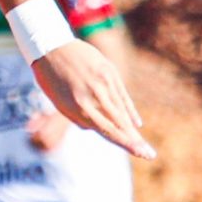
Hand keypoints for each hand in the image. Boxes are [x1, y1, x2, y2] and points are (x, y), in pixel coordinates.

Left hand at [32, 41, 152, 159]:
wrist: (52, 47)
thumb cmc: (52, 79)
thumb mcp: (61, 103)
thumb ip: (81, 119)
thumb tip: (102, 130)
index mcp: (80, 107)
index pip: (108, 130)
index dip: (125, 143)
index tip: (139, 153)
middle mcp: (95, 96)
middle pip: (120, 123)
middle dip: (135, 141)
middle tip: (150, 155)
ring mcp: (104, 82)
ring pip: (123, 110)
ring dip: (133, 129)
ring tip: (143, 144)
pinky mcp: (110, 71)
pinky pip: (123, 95)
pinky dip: (130, 110)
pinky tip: (136, 123)